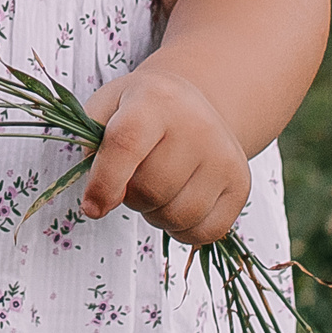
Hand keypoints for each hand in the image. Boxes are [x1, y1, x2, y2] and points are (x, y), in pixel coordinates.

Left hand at [79, 64, 251, 247]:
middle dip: (131, 196)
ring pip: (176, 216)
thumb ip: (91, 149)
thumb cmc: (139, 112)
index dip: (104, 183)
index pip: (126, 144)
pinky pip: (204, 232)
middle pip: (151, 189)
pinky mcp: (240, 184)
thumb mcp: (105, 109)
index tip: (92, 208)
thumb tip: (100, 202)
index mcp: (156, 99)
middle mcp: (197, 124)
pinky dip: (182, 230)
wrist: (192, 105)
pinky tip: (178, 203)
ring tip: (157, 187)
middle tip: (135, 177)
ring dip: (155, 214)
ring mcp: (224, 155)